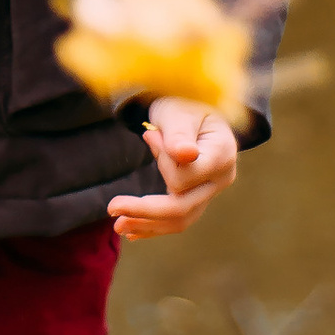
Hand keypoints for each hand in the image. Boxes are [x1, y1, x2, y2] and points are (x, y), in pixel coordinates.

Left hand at [108, 98, 237, 241]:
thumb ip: (179, 134)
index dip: (163, 164)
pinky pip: (178, 218)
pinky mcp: (198, 196)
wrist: (192, 107)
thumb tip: (185, 155)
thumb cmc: (185, 103)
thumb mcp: (179, 112)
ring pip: (181, 219)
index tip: (150, 134)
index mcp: (222, 154)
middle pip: (183, 207)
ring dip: (148, 225)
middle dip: (145, 211)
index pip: (185, 178)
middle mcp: (221, 178)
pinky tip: (133, 232)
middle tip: (111, 208)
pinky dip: (155, 226)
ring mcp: (211, 190)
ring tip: (118, 226)